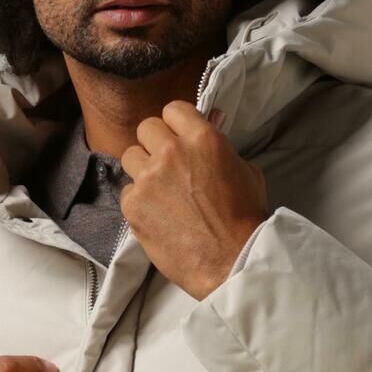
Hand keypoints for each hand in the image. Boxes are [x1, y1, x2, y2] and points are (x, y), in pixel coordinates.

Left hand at [117, 100, 271, 299]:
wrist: (232, 262)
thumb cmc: (245, 221)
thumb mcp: (246, 172)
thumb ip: (221, 149)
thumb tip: (210, 133)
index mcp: (202, 137)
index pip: (173, 109)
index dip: (176, 125)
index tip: (178, 138)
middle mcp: (171, 151)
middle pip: (146, 128)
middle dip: (156, 144)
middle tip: (167, 165)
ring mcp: (149, 178)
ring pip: (130, 156)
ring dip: (142, 170)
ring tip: (159, 191)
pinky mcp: (133, 205)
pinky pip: (126, 192)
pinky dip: (138, 201)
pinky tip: (156, 215)